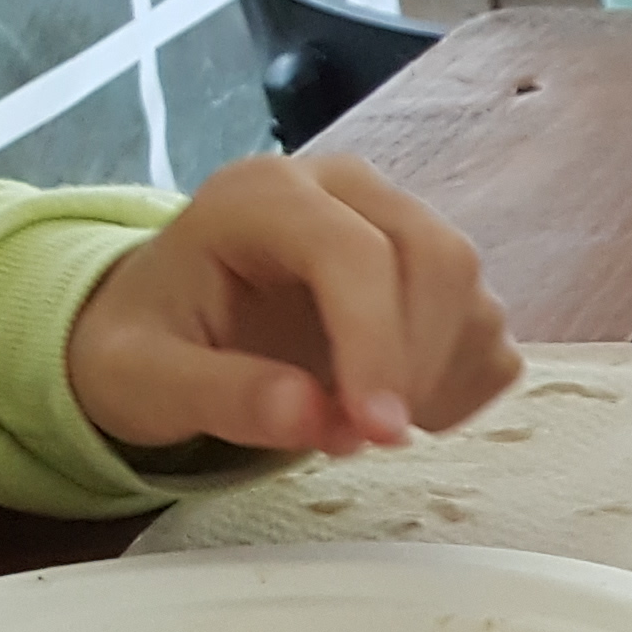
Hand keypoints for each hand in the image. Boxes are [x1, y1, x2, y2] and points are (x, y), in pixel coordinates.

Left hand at [67, 153, 520, 458]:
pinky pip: (489, 332)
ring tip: (362, 422)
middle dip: (419, 361)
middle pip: (437, 258)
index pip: (355, 251)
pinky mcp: (439, 278)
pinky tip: (396, 406)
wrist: (169, 331)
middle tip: (373, 438)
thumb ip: (220, 396)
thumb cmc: (147, 344)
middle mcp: (348, 192)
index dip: (376, 342)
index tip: (374, 433)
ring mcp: (404, 227)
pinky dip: (460, 386)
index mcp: (265, 195)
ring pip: (473, 295)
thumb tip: (315, 418)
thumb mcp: (142, 378)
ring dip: (439, 378)